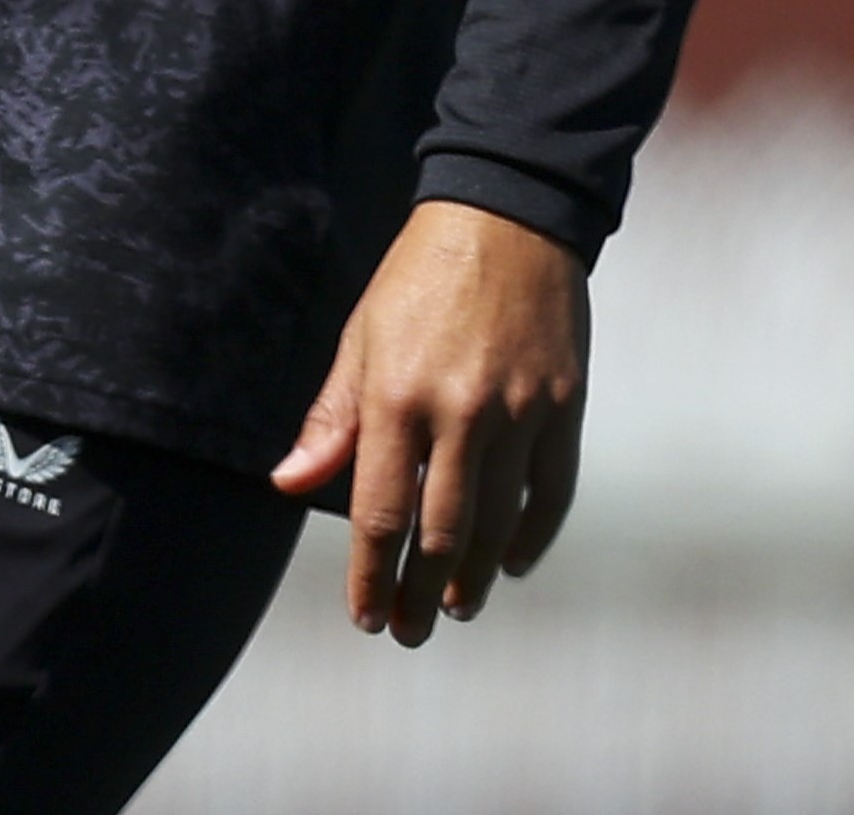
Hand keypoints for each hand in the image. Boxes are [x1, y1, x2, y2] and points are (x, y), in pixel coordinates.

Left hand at [272, 199, 589, 643]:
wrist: (506, 222)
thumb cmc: (416, 281)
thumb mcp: (358, 338)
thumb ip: (331, 418)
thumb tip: (288, 483)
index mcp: (395, 397)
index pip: (378, 511)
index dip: (369, 572)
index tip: (364, 616)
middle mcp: (460, 413)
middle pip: (441, 531)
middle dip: (420, 592)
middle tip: (409, 632)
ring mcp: (520, 413)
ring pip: (498, 521)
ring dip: (476, 576)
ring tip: (457, 607)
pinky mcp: (565, 406)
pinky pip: (552, 490)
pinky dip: (534, 534)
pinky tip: (515, 562)